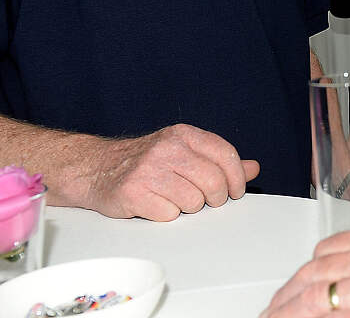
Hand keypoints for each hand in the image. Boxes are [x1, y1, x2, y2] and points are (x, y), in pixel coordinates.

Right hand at [78, 124, 258, 220]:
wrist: (96, 168)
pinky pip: (170, 215)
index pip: (225, 155)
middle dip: (214, 198)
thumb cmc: (146, 162)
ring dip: (188, 207)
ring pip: (194, 202)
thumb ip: (220, 160)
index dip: (236, 179)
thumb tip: (253, 168)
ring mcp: (149, 170)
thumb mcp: (184, 151)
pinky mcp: (134, 193)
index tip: (234, 192)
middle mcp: (167, 148)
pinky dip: (167, 215)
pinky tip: (156, 204)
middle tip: (205, 201)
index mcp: (183, 135)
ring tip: (173, 198)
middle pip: (214, 182)